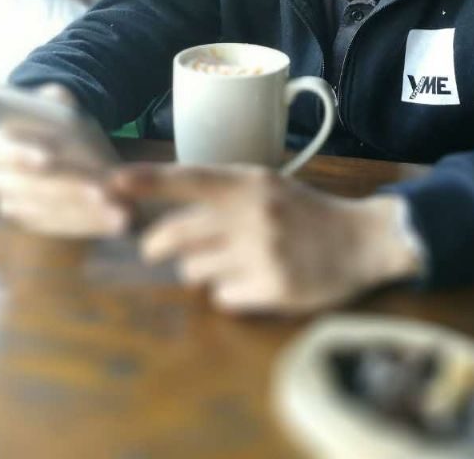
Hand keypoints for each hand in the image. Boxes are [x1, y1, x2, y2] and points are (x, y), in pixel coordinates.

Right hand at [0, 83, 128, 237]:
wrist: (49, 141)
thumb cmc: (49, 119)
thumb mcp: (50, 102)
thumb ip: (53, 99)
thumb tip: (62, 101)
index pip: (4, 152)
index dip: (23, 155)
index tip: (48, 159)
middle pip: (34, 189)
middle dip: (70, 191)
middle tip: (103, 192)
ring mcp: (15, 206)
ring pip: (52, 212)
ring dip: (86, 214)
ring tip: (119, 212)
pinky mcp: (37, 223)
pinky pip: (63, 227)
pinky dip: (92, 224)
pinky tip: (116, 221)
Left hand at [109, 164, 421, 313]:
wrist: (361, 241)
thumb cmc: (306, 212)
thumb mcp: (267, 187)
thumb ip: (224, 195)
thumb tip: (168, 216)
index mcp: (249, 183)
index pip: (189, 177)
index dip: (147, 180)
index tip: (112, 182)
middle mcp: (251, 214)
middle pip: (176, 234)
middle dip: (156, 245)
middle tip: (154, 250)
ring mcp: (261, 252)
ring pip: (194, 270)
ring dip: (199, 270)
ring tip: (226, 262)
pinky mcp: (272, 287)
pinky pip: (222, 297)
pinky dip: (228, 293)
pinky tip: (250, 282)